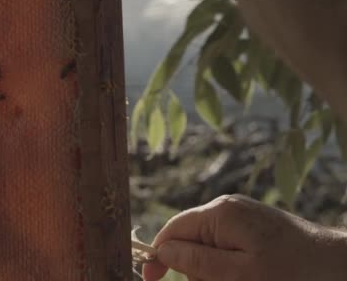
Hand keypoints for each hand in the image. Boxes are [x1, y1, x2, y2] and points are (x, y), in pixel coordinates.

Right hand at [142, 195, 346, 280]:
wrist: (339, 264)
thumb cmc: (292, 272)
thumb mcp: (239, 274)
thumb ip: (197, 261)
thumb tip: (162, 251)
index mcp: (219, 213)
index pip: (173, 230)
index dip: (159, 255)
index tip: (152, 279)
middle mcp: (226, 208)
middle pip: (189, 241)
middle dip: (195, 268)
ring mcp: (240, 216)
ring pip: (207, 247)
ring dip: (213, 271)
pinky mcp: (251, 227)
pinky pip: (225, 248)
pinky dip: (227, 267)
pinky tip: (243, 276)